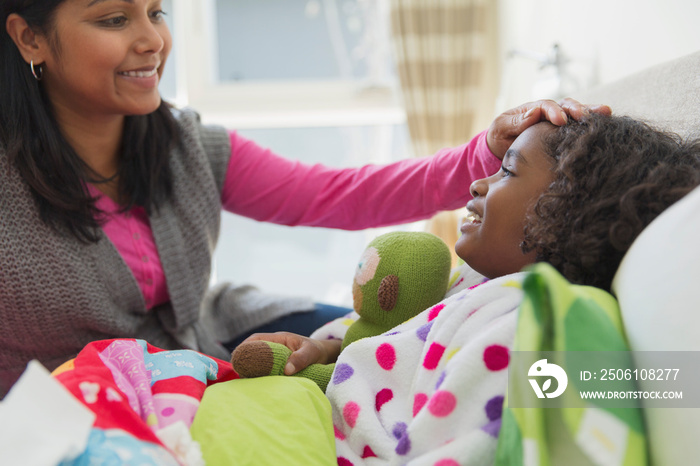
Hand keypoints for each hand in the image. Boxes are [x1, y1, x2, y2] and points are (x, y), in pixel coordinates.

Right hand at [241, 332, 341, 374]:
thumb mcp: (311, 353)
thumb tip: (287, 370)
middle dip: (244, 359)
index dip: (245, 346)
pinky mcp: (277, 365)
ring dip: (251, 368)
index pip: (256, 339)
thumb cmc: (317, 351)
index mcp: (279, 339)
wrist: (325, 355)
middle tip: (238, 373)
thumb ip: (301, 358)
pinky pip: (264, 369)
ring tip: (245, 381)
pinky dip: (259, 375)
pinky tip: (256, 385)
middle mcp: (274, 346)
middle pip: (253, 350)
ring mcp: (275, 356)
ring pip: (257, 360)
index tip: (238, 358)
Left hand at [486, 98, 611, 158]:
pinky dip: (591, 126)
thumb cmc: (500, 136)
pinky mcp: (564, 134)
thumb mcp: (501, 127)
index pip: (545, 106)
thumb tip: (534, 113)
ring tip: (606, 113)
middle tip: (584, 116)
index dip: (554, 111)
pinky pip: (578, 129)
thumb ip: (515, 121)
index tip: (560, 120)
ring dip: (590, 113)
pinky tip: (606, 126)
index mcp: (532, 109)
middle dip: (577, 109)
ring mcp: (558, 123)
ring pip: (576, 114)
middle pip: (566, 105)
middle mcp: (548, 112)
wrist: (502, 149)